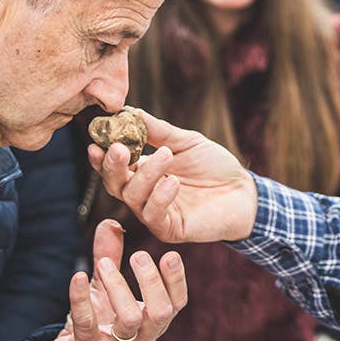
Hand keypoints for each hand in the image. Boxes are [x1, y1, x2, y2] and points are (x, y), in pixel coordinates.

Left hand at [31, 219, 187, 340]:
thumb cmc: (96, 323)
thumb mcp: (106, 289)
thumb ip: (111, 256)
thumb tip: (111, 223)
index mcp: (152, 324)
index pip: (176, 303)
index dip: (176, 280)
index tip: (169, 254)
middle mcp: (141, 338)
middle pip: (161, 313)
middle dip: (152, 281)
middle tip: (139, 255)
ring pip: (129, 319)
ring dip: (118, 287)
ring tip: (103, 263)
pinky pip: (87, 325)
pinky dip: (81, 299)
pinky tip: (77, 277)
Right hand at [89, 111, 257, 243]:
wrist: (244, 190)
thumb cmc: (215, 166)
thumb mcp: (185, 142)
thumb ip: (157, 131)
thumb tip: (128, 111)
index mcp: (143, 171)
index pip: (114, 165)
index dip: (101, 155)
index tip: (95, 141)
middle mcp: (143, 193)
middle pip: (114, 183)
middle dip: (112, 166)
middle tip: (118, 148)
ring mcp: (154, 212)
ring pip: (133, 197)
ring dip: (145, 175)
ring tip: (165, 155)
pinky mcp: (169, 229)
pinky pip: (153, 214)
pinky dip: (160, 196)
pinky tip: (173, 181)